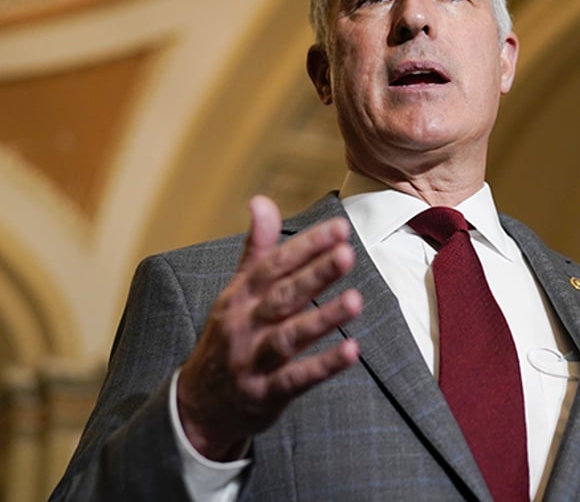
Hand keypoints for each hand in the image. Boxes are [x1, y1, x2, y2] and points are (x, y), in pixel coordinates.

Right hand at [177, 195, 362, 459]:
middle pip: (282, 296)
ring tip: (356, 300)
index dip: (307, 246)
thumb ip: (256, 248)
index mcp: (240, 295)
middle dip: (315, 274)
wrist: (198, 405)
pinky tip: (352, 350)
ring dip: (322, 318)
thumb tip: (261, 200)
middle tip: (347, 254)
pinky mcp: (264, 394)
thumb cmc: (229, 336)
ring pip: (288, 336)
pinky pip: (295, 379)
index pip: (275, 265)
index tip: (339, 228)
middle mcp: (244, 324)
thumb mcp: (237, 291)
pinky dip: (322, 366)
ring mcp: (252, 360)